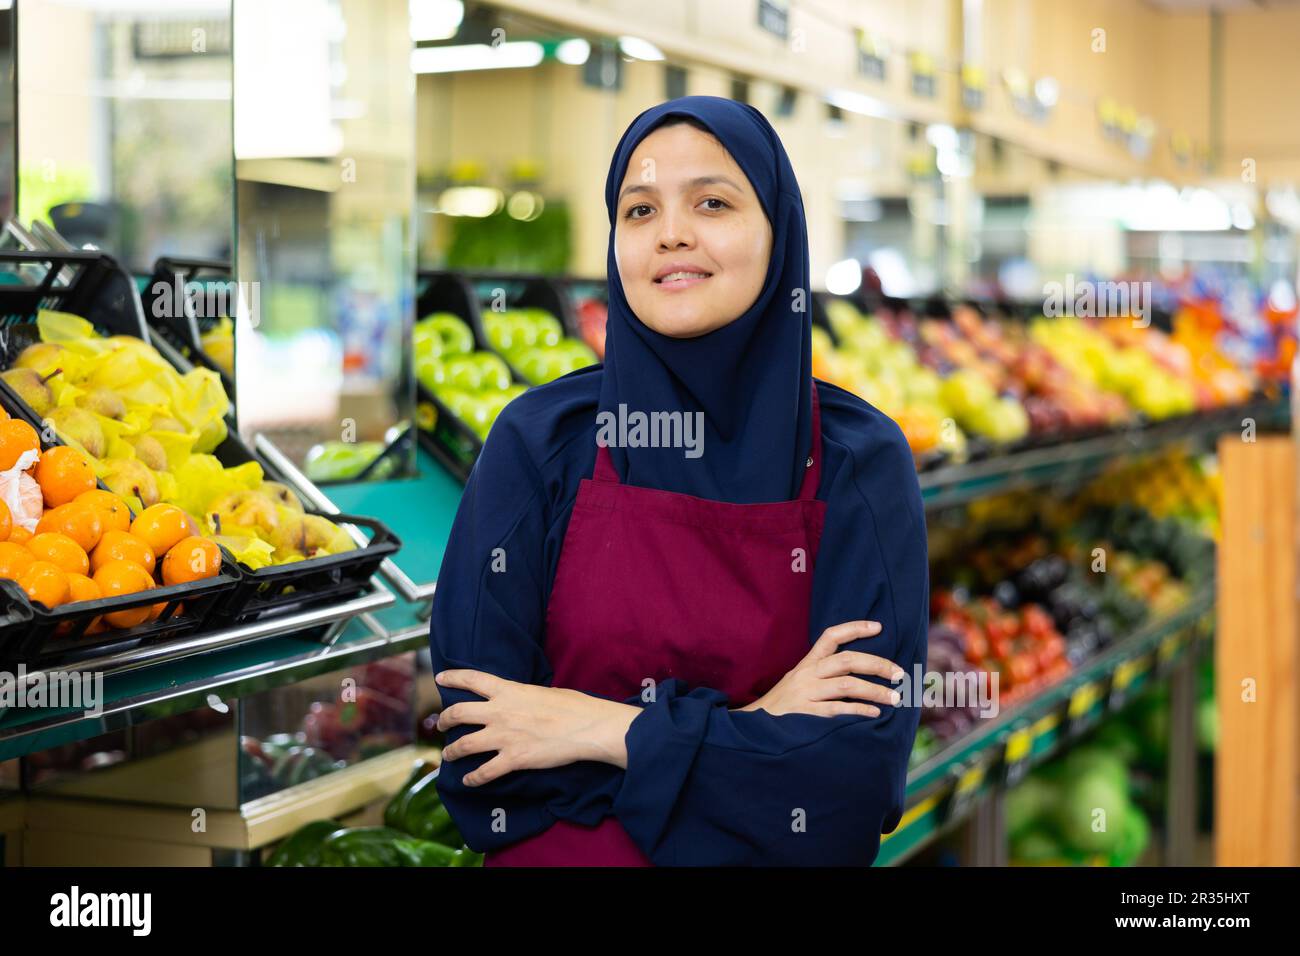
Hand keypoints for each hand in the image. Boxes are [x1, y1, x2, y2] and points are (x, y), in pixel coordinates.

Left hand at [435, 670, 639, 784]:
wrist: (587, 727)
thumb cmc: (572, 706)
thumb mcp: (541, 691)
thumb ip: (522, 696)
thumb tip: (518, 701)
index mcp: (508, 690)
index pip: (472, 679)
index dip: (452, 678)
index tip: (440, 679)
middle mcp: (499, 712)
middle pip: (458, 713)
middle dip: (444, 720)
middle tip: (440, 725)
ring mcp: (504, 736)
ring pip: (463, 745)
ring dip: (451, 751)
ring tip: (448, 755)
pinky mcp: (513, 759)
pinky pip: (484, 772)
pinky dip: (473, 779)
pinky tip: (469, 781)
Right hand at [736, 620, 903, 717]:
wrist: (754, 728)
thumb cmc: (784, 705)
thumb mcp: (799, 682)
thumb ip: (823, 675)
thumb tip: (861, 673)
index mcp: (807, 664)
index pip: (830, 636)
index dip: (855, 628)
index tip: (879, 626)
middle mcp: (807, 674)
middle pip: (847, 660)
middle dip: (877, 664)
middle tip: (899, 673)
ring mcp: (805, 693)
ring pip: (846, 685)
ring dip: (875, 690)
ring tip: (894, 697)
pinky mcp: (805, 714)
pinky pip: (837, 710)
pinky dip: (859, 710)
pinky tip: (874, 713)